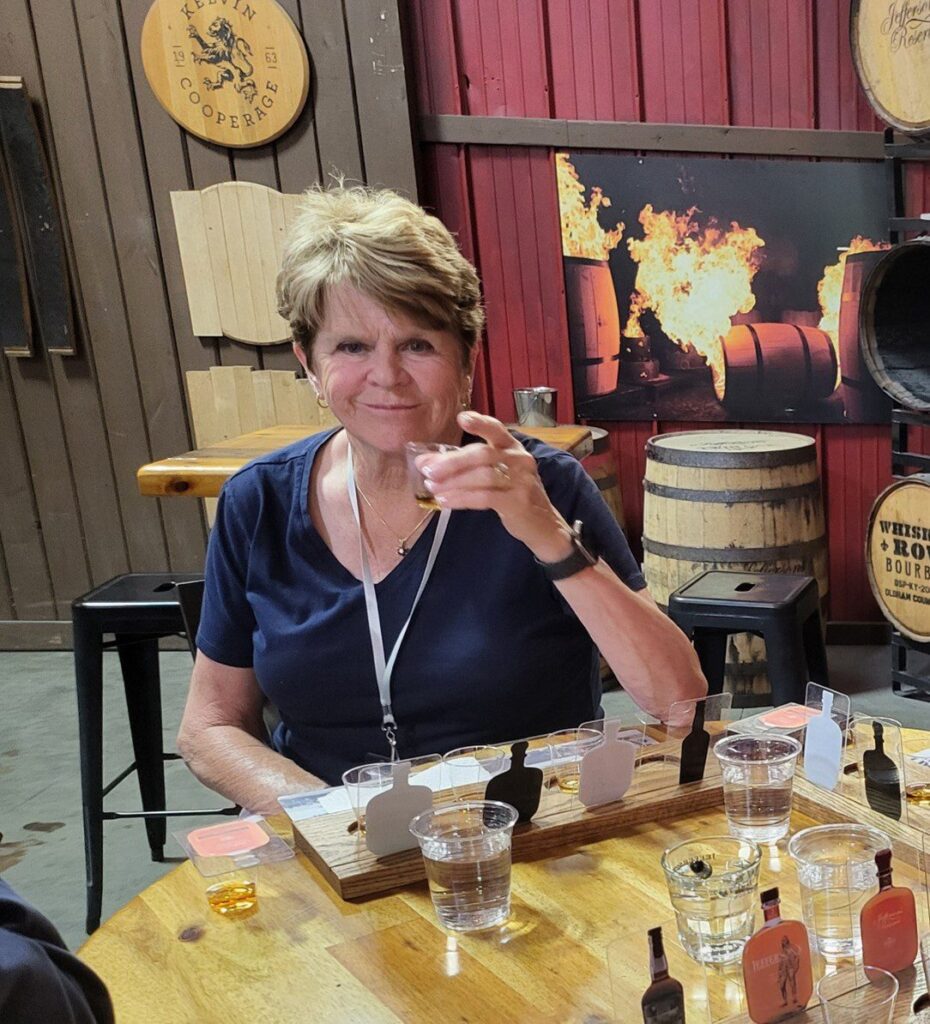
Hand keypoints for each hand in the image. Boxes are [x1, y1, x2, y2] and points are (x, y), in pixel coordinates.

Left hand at [417, 411, 575, 561]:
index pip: (496, 429)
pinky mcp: (518, 502)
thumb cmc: (513, 494)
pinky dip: (462, 499)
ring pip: (482, 476)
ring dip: (453, 483)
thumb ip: (461, 466)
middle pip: (483, 454)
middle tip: (428, 471)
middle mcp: (519, 459)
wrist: (543, 524)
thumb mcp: (493, 475)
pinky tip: (446, 502)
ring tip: (432, 489)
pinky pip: (485, 497)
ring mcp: (521, 480)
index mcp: (512, 447)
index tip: (461, 418)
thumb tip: (424, 462)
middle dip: (453, 462)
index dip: (480, 422)